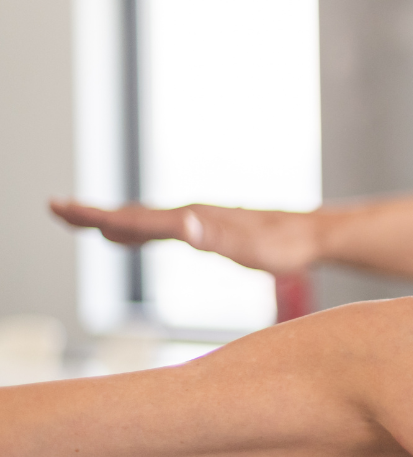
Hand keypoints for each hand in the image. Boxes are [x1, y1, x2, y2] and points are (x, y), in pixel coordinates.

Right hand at [49, 200, 321, 274]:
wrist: (312, 235)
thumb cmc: (284, 246)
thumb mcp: (250, 248)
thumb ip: (215, 238)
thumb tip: (183, 226)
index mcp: (193, 219)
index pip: (136, 218)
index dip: (97, 215)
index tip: (62, 207)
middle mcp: (191, 214)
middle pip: (132, 213)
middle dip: (93, 213)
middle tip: (56, 209)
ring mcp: (198, 220)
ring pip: (144, 219)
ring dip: (110, 219)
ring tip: (80, 220)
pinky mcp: (207, 228)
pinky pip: (160, 228)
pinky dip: (135, 229)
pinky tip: (127, 235)